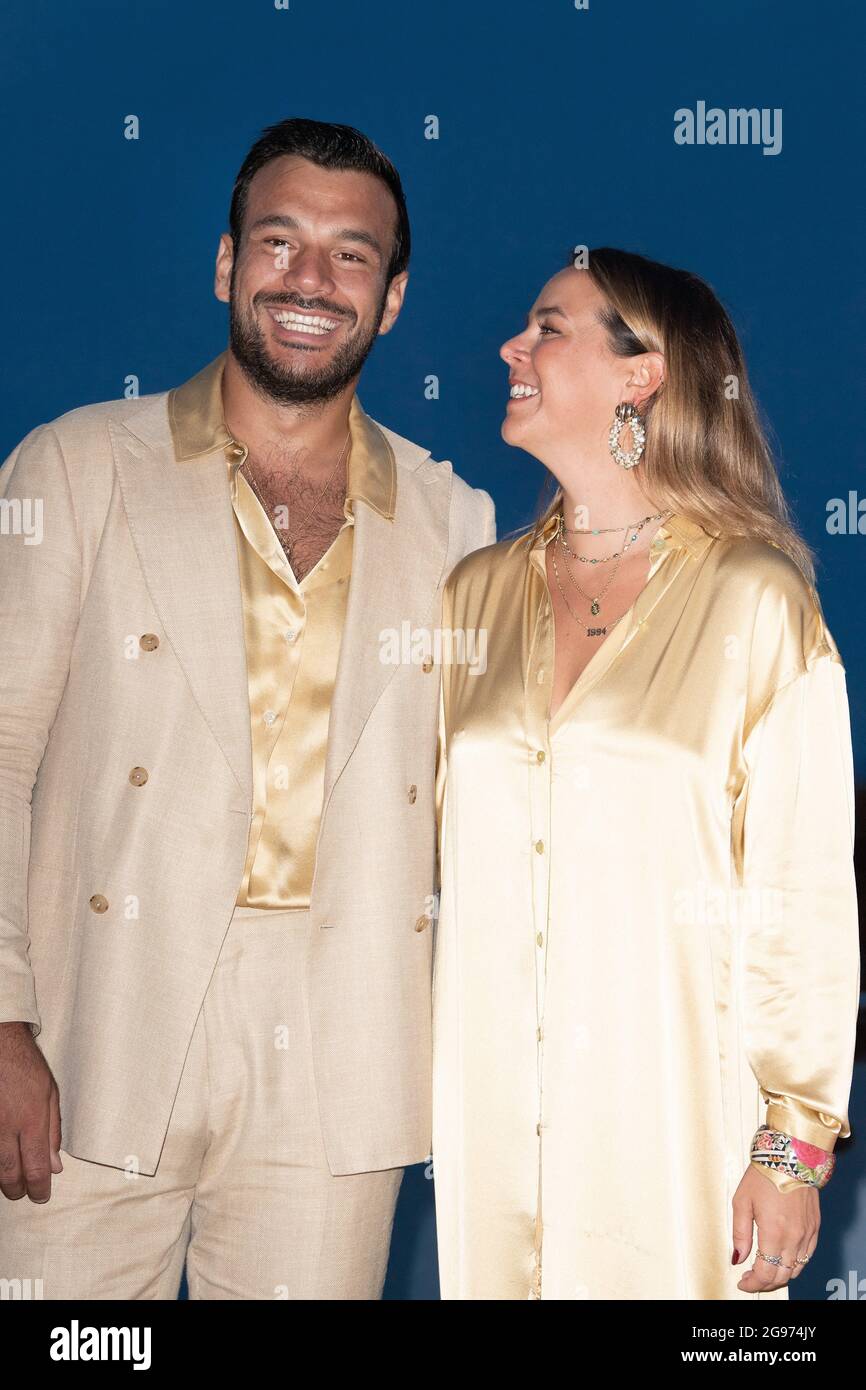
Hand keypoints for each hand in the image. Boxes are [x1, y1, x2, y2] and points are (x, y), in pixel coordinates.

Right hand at [0, 1021, 62, 1201]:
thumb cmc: (26, 1068)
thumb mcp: (50, 1094)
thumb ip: (53, 1132)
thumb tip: (55, 1166)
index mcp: (31, 1120)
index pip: (35, 1167)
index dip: (39, 1188)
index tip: (41, 1196)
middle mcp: (6, 1127)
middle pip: (9, 1174)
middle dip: (17, 1190)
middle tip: (23, 1193)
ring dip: (3, 1179)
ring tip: (11, 1181)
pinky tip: (0, 1161)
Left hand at [732, 1163, 818, 1290]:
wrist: (791, 1156)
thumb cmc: (764, 1175)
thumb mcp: (741, 1202)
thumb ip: (740, 1234)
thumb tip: (737, 1258)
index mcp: (774, 1233)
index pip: (765, 1274)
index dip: (752, 1283)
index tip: (743, 1282)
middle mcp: (794, 1238)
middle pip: (781, 1277)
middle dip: (764, 1283)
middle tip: (751, 1279)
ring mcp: (807, 1234)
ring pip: (796, 1270)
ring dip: (780, 1276)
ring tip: (765, 1270)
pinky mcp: (815, 1227)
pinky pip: (807, 1256)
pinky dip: (794, 1264)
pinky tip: (782, 1258)